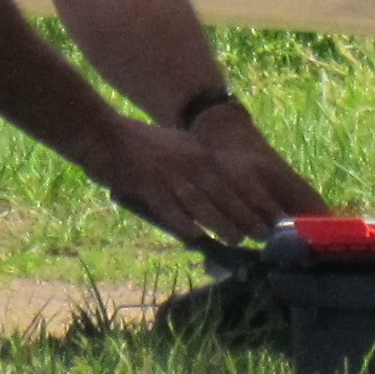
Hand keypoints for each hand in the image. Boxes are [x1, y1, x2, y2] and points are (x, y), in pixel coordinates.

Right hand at [93, 114, 319, 250]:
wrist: (102, 134)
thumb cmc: (138, 145)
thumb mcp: (176, 149)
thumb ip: (194, 167)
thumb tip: (213, 194)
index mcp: (197, 154)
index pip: (234, 179)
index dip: (254, 198)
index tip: (272, 215)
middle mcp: (189, 162)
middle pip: (223, 193)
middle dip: (246, 214)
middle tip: (264, 234)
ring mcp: (169, 174)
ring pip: (202, 203)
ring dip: (222, 222)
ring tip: (238, 239)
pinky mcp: (148, 185)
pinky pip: (170, 208)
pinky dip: (183, 223)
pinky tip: (196, 237)